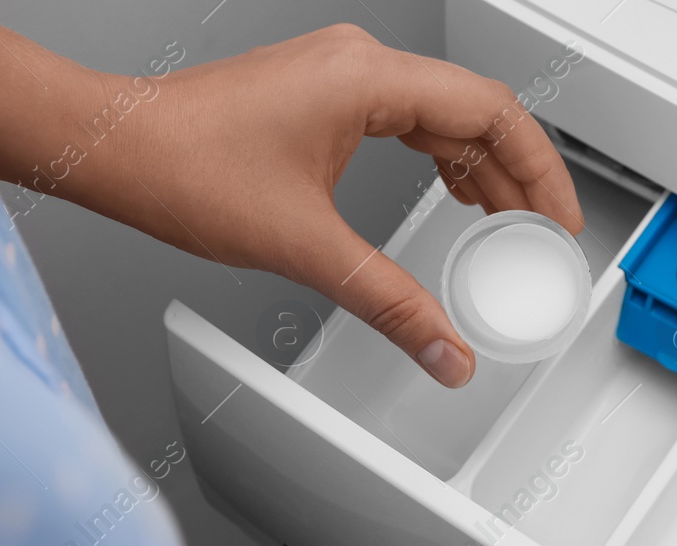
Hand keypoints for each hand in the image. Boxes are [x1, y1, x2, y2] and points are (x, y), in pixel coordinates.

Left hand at [0, 22, 583, 387]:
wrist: (114, 148)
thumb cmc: (182, 167)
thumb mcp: (305, 246)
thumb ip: (390, 303)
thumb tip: (445, 349)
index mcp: (367, 79)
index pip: (492, 112)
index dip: (541, 170)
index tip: (561, 218)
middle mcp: (358, 66)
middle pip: (475, 112)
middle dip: (517, 177)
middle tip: (542, 234)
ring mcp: (338, 77)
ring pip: (441, 117)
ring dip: (480, 170)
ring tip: (507, 224)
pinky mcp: (318, 97)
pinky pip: (406, 121)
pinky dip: (439, 161)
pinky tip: (451, 195)